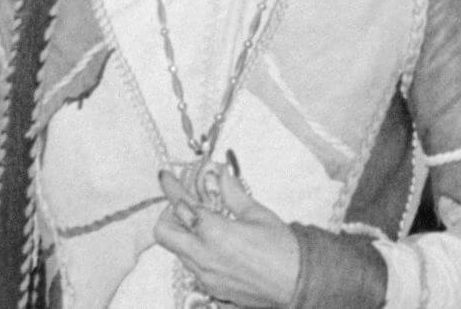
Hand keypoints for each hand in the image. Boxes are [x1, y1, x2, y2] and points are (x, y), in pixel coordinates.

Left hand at [155, 166, 299, 307]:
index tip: (166, 176)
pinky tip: (215, 243)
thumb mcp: (257, 213)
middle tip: (184, 204)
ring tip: (204, 221)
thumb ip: (233, 193)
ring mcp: (205, 276)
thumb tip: (221, 173)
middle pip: (164, 233)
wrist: (296, 283)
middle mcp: (203, 256)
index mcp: (215, 233)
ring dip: (183, 233)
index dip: (171, 187)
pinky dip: (195, 250)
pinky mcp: (211, 288)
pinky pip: (191, 266)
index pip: (181, 205)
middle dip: (168, 214)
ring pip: (177, 250)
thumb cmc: (282, 248)